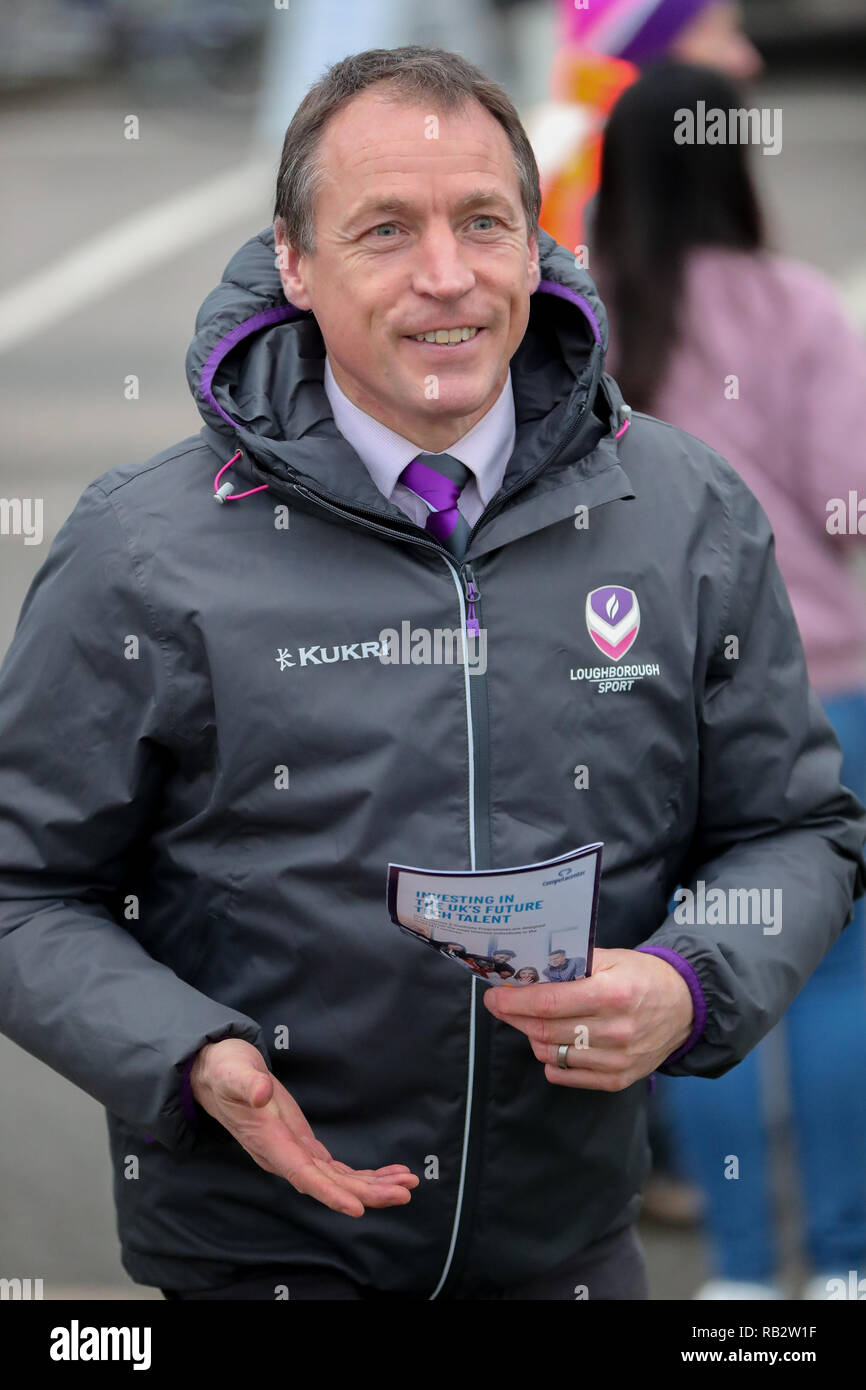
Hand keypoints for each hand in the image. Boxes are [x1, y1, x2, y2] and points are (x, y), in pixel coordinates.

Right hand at [189, 1038, 419, 1215]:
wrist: (215, 1076)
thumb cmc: (224, 1072)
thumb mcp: (232, 1072)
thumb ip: (246, 1083)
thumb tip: (261, 1093)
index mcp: (269, 1144)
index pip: (304, 1176)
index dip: (331, 1194)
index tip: (358, 1209)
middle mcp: (284, 1157)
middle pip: (330, 1184)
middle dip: (368, 1192)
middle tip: (405, 1193)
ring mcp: (295, 1154)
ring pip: (338, 1180)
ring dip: (373, 1185)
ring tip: (408, 1185)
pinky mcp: (303, 1147)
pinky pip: (337, 1169)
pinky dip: (364, 1174)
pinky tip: (389, 1175)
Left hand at [482, 948, 693, 1089]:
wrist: (685, 1007)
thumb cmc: (643, 977)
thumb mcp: (612, 957)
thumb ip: (573, 964)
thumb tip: (529, 971)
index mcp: (613, 994)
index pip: (549, 1003)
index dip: (514, 1001)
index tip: (495, 995)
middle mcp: (616, 1031)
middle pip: (545, 1030)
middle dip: (514, 1017)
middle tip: (502, 1005)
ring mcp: (617, 1060)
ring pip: (551, 1054)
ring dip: (532, 1036)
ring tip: (532, 1020)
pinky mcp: (618, 1079)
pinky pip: (566, 1075)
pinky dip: (551, 1059)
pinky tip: (554, 1041)